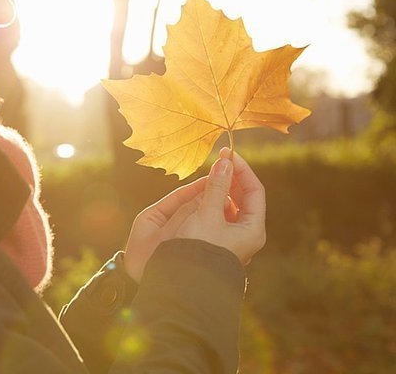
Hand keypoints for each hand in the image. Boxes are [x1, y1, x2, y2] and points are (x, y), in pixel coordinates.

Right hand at [123, 148, 265, 282]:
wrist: (184, 284)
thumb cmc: (199, 250)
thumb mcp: (207, 214)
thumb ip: (216, 186)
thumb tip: (225, 161)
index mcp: (252, 229)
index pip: (254, 190)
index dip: (242, 169)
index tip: (228, 154)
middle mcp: (246, 235)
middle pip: (244, 198)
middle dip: (232, 177)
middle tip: (219, 160)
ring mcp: (233, 239)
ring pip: (231, 206)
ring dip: (221, 189)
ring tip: (209, 176)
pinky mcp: (218, 242)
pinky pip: (220, 215)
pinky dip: (213, 202)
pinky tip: (202, 196)